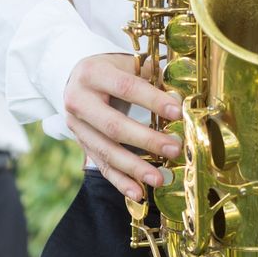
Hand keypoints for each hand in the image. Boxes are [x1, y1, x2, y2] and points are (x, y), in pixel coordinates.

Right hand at [64, 54, 182, 200]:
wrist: (75, 80)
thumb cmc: (110, 70)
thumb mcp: (126, 63)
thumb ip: (151, 76)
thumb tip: (182, 96)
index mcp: (92, 74)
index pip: (125, 87)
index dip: (152, 100)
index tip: (177, 112)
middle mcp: (79, 100)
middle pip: (113, 125)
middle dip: (145, 140)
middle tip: (174, 149)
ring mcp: (77, 126)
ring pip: (106, 150)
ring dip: (134, 167)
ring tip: (159, 179)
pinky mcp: (81, 144)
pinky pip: (101, 165)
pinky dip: (120, 181)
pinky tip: (138, 193)